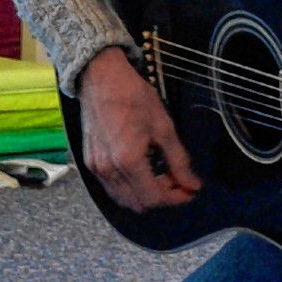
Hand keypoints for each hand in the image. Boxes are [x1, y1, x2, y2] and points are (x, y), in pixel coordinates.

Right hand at [78, 47, 200, 210]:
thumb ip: (178, 160)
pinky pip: (111, 188)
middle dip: (162, 198)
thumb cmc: (132, 95)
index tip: (191, 191)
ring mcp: (95, 167)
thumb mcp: (163, 126)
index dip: (177, 199)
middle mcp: (108, 169)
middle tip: (178, 183)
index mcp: (129, 160)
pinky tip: (142, 172)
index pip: (155, 197)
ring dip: (144, 194)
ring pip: (123, 199)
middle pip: (139, 204)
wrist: (100, 77)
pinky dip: (128, 188)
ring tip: (161, 177)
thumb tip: (192, 183)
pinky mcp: (89, 162)